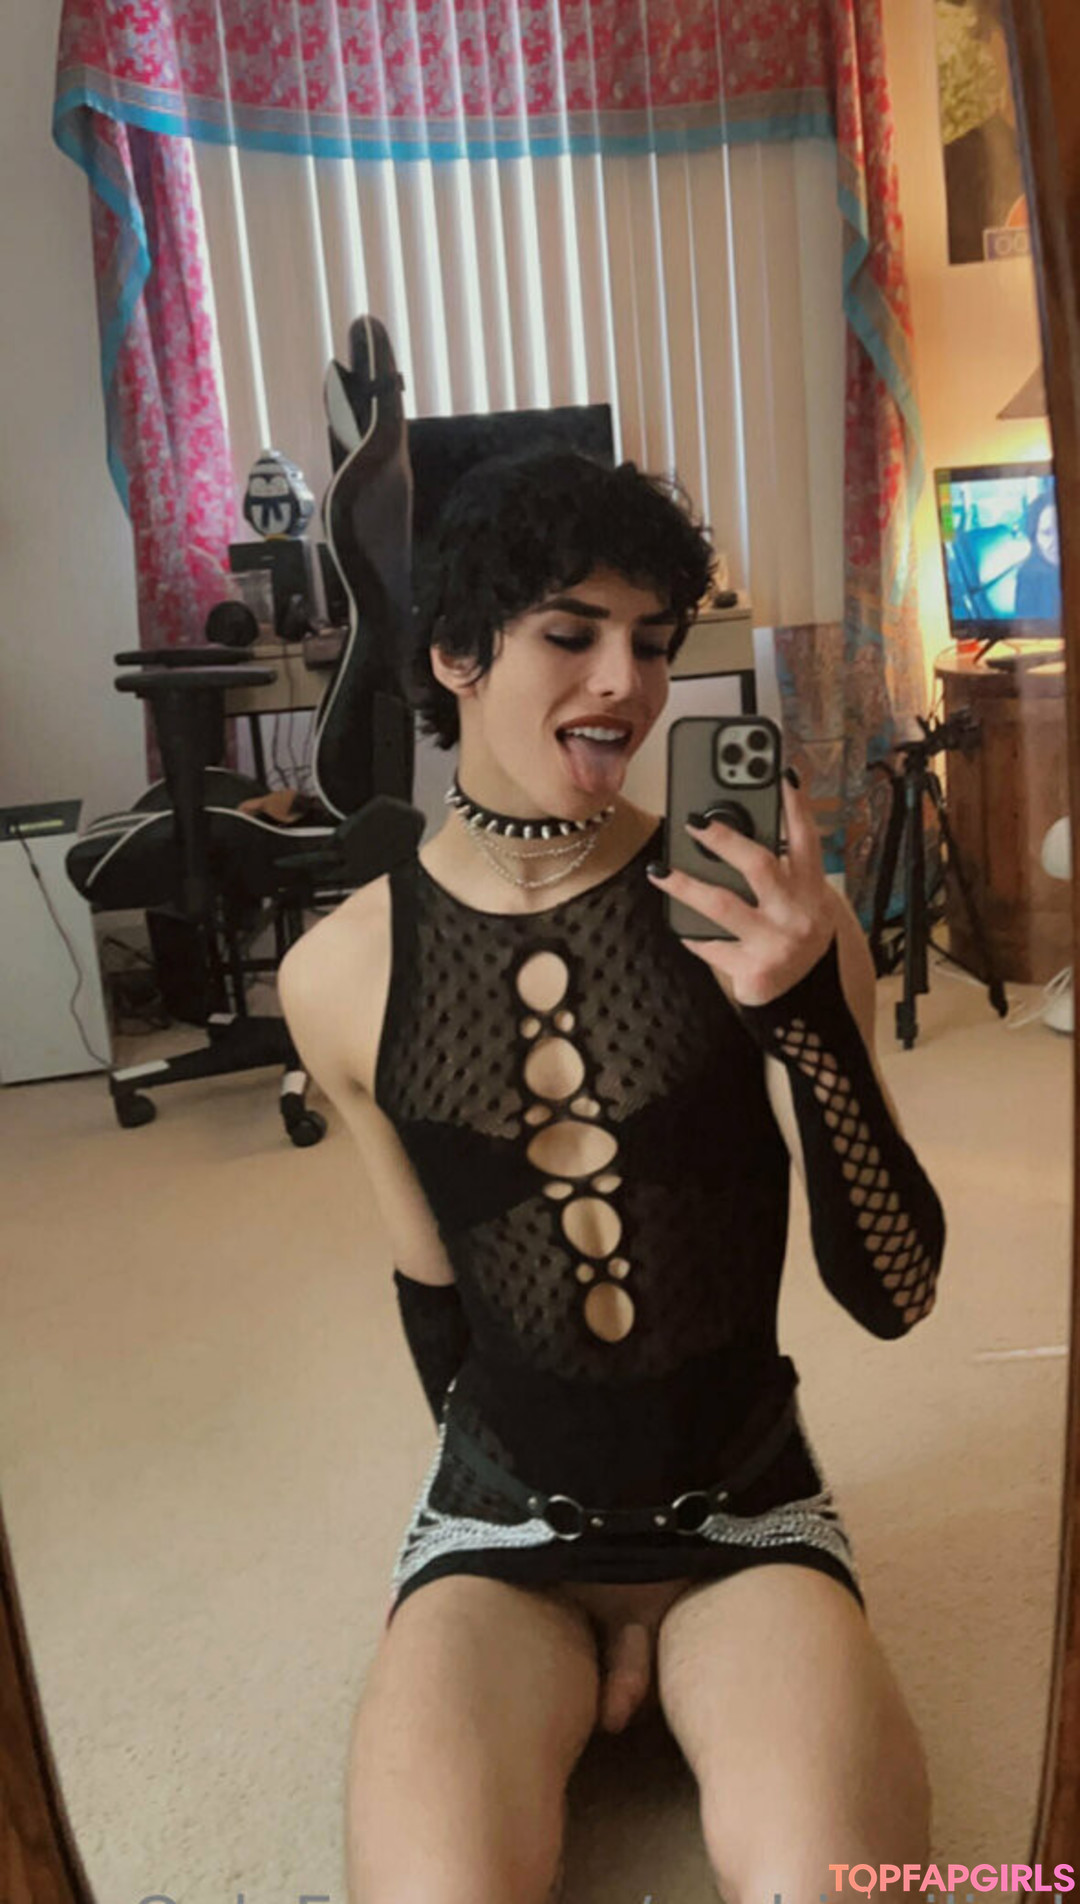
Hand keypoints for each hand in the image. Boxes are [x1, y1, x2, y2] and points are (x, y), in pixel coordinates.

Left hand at [646, 771, 836, 1007]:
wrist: (807, 1000)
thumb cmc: (793, 933)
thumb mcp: (798, 899)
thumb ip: (777, 868)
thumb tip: (724, 828)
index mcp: (812, 888)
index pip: (806, 838)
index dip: (795, 805)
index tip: (780, 772)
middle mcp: (798, 913)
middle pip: (759, 865)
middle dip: (725, 839)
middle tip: (693, 820)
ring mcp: (776, 944)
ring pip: (723, 906)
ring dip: (685, 886)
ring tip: (658, 870)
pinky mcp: (754, 972)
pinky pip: (711, 945)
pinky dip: (691, 932)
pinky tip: (676, 923)